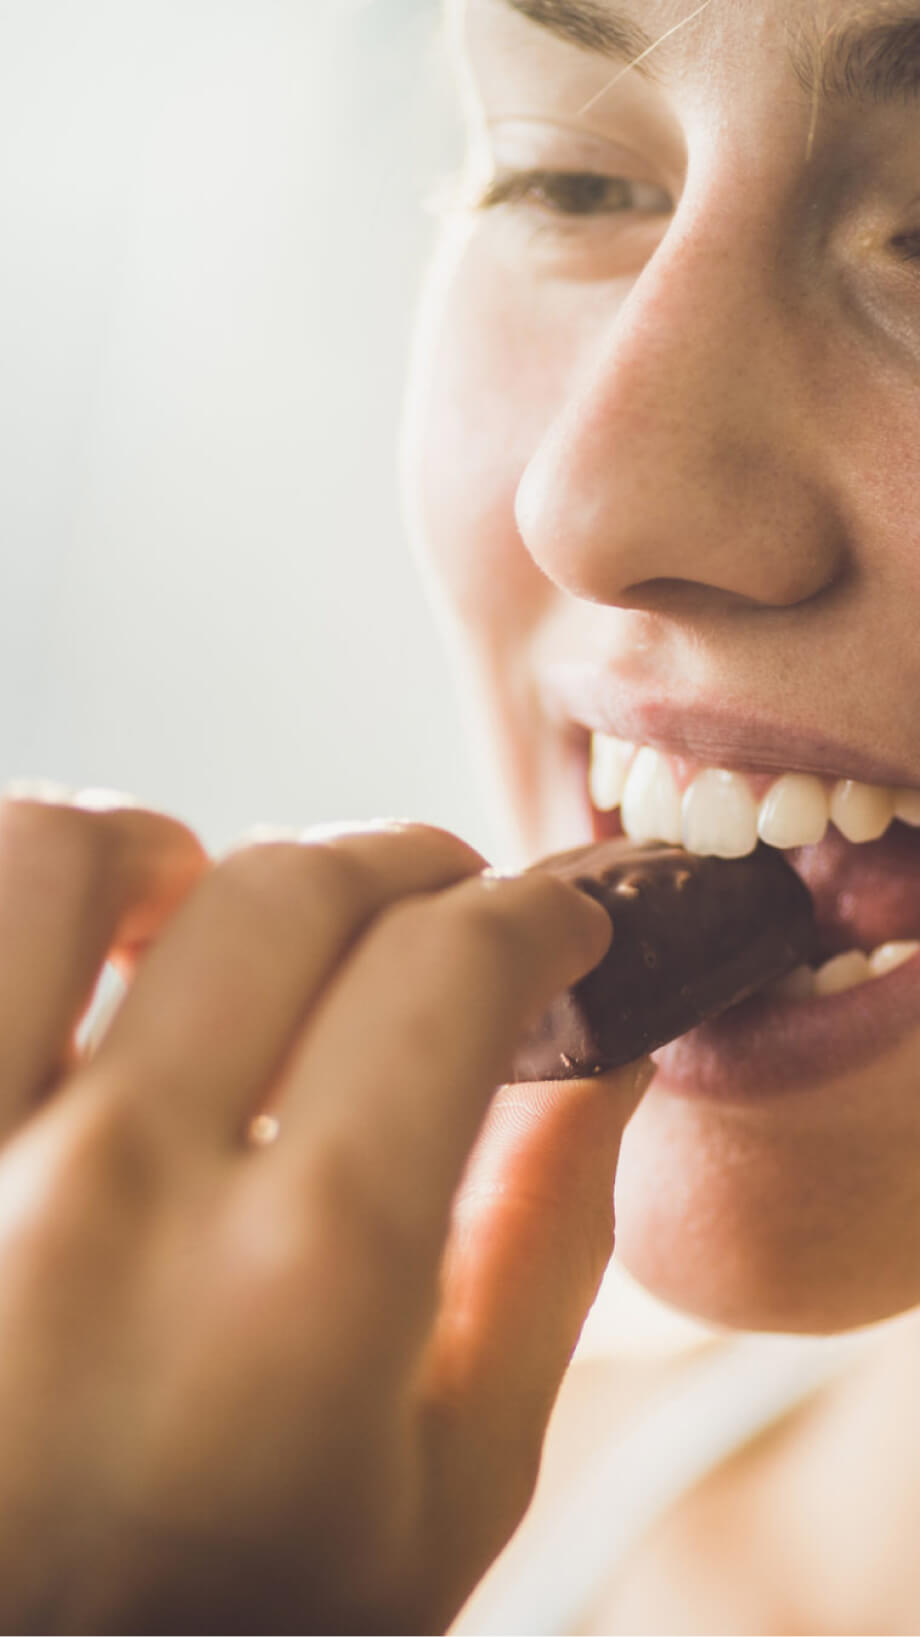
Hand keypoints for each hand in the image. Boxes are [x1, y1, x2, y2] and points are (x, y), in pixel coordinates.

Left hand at [0, 798, 652, 1634]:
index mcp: (300, 1287)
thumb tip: (610, 1056)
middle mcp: (108, 1201)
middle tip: (433, 908)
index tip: (550, 923)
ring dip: (173, 857)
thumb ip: (544, 1250)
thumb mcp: (440, 1490)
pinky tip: (82, 977)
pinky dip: (35, 913)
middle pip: (289, 891)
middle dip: (401, 867)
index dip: (533, 915)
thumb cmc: (226, 1624)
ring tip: (210, 916)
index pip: (450, 972)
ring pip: (64, 854)